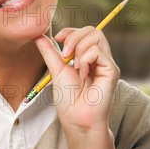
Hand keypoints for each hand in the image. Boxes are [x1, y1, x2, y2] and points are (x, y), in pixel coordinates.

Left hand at [34, 27, 118, 148]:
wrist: (76, 118)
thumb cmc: (68, 99)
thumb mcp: (56, 69)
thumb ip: (49, 51)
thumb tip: (38, 36)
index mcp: (88, 56)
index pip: (85, 31)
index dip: (71, 31)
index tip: (58, 38)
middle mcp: (100, 57)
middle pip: (92, 30)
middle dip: (74, 37)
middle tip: (65, 55)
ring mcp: (107, 63)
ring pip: (96, 36)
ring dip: (79, 48)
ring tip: (75, 67)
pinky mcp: (112, 70)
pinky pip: (98, 51)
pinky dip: (86, 59)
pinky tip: (83, 74)